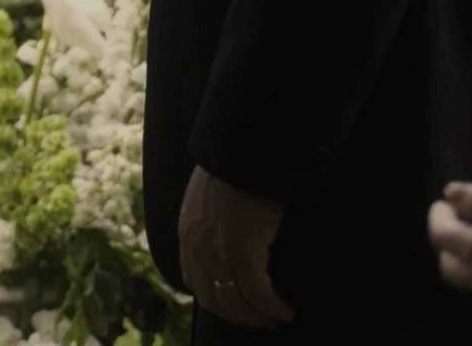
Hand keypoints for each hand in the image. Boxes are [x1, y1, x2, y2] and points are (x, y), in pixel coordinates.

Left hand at [178, 165, 293, 328]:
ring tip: (276, 318)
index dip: (216, 299)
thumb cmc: (230, 168)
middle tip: (259, 319)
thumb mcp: (205, 198)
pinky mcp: (244, 253)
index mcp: (187, 235)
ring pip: (236, 303)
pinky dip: (273, 308)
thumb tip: (224, 236)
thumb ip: (207, 222)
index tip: (235, 305)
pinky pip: (259, 294)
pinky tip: (285, 311)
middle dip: (238, 316)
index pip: (194, 282)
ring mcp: (218, 253)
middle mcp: (197, 250)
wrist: (240, 152)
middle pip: (214, 300)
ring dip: (258, 317)